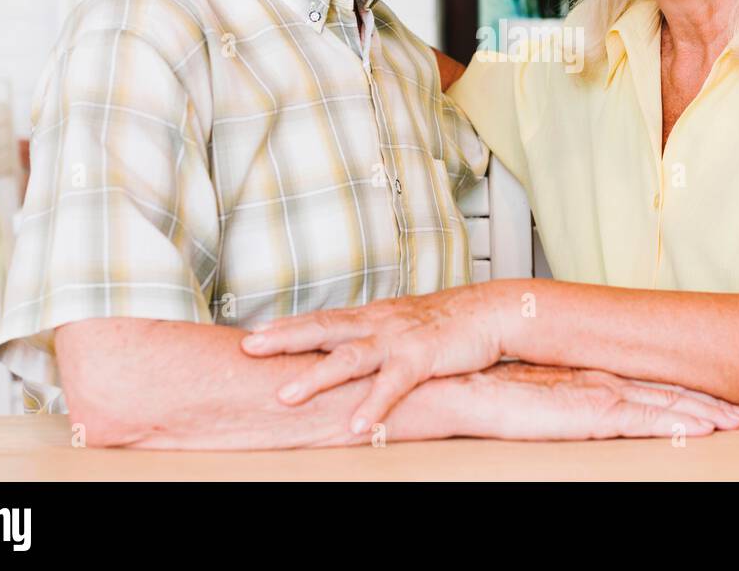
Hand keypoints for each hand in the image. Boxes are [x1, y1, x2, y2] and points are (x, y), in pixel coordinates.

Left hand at [241, 284, 506, 432]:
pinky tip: (358, 426)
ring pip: (349, 357)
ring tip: (286, 396)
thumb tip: (338, 351)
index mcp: (369, 316)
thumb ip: (368, 336)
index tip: (251, 335)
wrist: (489, 312)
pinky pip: (393, 384)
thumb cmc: (443, 323)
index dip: (285, 326)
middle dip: (283, 339)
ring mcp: (397, 340)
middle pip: (322, 328)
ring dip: (316, 377)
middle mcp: (377, 324)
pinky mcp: (421, 358)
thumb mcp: (397, 324)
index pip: (319, 318)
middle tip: (249, 348)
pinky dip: (374, 405)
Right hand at [440, 362, 738, 439]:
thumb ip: (559, 401)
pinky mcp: (588, 412)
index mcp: (585, 377)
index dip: (681, 391)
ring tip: (734, 420)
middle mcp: (597, 381)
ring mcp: (596, 395)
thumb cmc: (482, 394)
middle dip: (705, 401)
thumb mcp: (530, 398)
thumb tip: (573, 410)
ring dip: (701, 412)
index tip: (712, 398)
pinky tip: (702, 428)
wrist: (455, 388)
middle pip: (663, 391)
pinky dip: (676, 422)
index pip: (644, 384)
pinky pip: (642, 421)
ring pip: (663, 405)